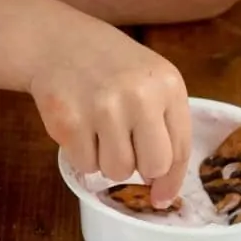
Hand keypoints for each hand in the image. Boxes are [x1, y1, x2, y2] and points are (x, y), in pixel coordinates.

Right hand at [29, 12, 190, 207]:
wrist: (60, 43)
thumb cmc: (113, 68)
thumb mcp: (151, 82)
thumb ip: (164, 127)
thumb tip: (162, 191)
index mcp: (169, 85)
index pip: (181, 148)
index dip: (172, 180)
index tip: (162, 198)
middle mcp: (141, 95)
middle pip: (153, 166)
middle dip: (140, 168)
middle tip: (126, 147)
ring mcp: (104, 107)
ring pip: (117, 171)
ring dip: (108, 160)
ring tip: (100, 129)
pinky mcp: (70, 120)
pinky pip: (86, 165)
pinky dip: (82, 154)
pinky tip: (81, 125)